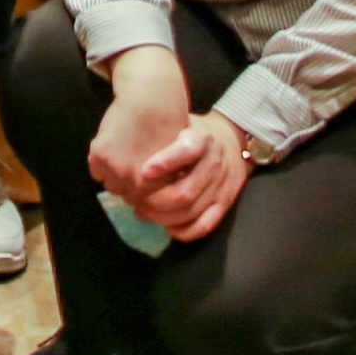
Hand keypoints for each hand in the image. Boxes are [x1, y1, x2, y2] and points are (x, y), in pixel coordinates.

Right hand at [86, 81, 192, 206]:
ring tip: (121, 156)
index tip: (142, 177)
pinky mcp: (100, 155)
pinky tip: (111, 148)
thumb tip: (147, 208)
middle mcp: (137, 182)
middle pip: (126, 196)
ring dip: (113, 175)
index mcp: (157, 186)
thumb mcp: (175, 162)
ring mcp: (117, 170)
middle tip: (130, 165)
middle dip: (128, 185)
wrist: (152, 96)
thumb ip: (162, 184)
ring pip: (110, 186)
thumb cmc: (168, 125)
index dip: (143, 193)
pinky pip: (95, 171)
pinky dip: (100, 164)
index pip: (144, 203)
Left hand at [134, 111, 252, 241]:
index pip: (187, 151)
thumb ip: (157, 139)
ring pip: (191, 210)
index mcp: (202, 139)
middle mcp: (214, 163)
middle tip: (134, 200)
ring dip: (163, 217)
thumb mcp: (178, 123)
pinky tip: (167, 227)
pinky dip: (185, 231)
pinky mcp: (226, 204)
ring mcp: (221, 186)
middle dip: (154, 201)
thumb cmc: (191, 132)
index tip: (144, 171)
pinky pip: (206, 224)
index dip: (166, 162)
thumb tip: (122, 161)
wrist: (233, 140)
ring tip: (144, 212)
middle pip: (184, 191)